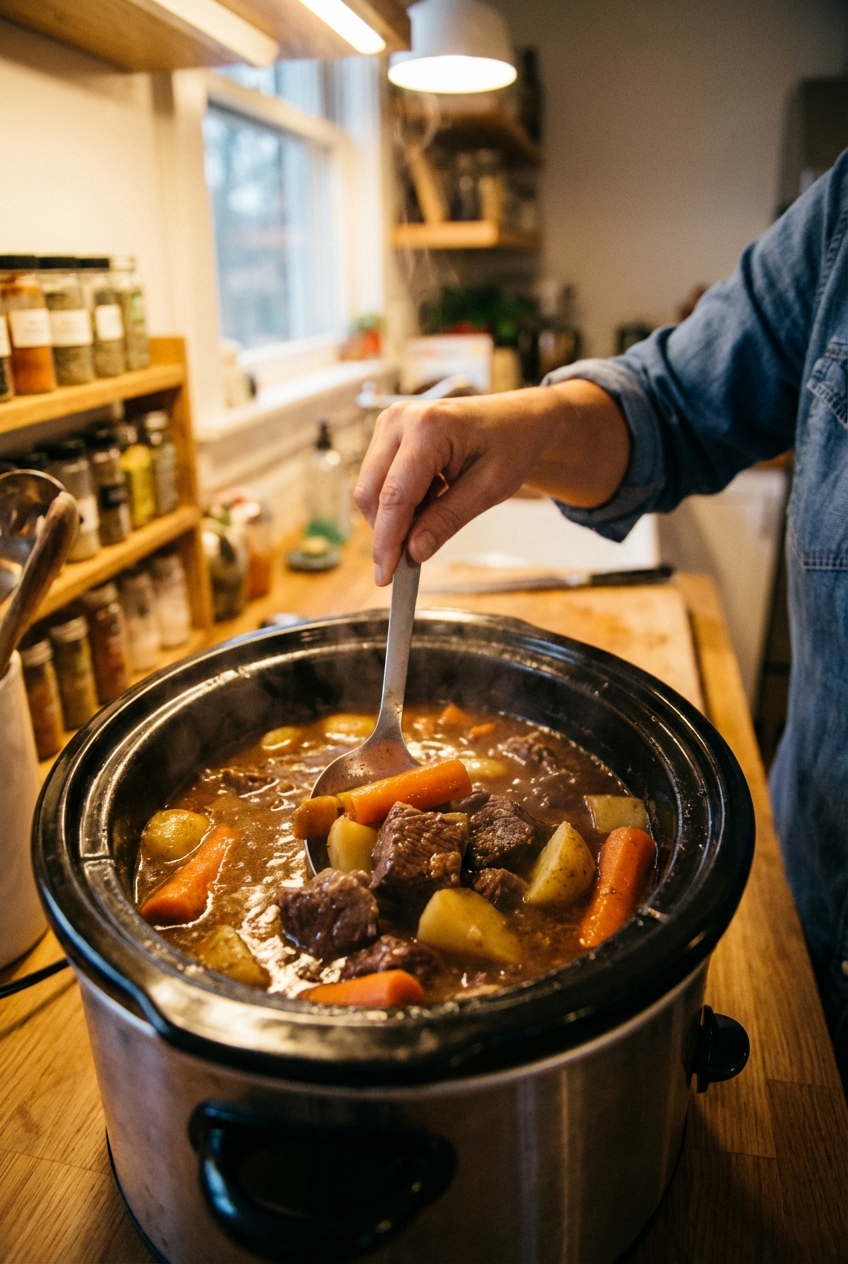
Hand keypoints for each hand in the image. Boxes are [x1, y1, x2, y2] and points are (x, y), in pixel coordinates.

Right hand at [354, 380, 629, 584]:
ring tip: (434, 514)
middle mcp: (400, 419)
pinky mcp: (387, 433)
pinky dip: (396, 502)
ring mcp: (389, 422)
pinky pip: (378, 479)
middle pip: (372, 494)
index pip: (395, 496)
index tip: (385, 577)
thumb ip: (447, 520)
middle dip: (386, 533)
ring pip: (370, 489)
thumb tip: (413, 552)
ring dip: (393, 516)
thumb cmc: (510, 446)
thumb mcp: (489, 489)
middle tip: (410, 561)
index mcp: (429, 427)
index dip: (387, 541)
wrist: (517, 419)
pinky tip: (428, 499)